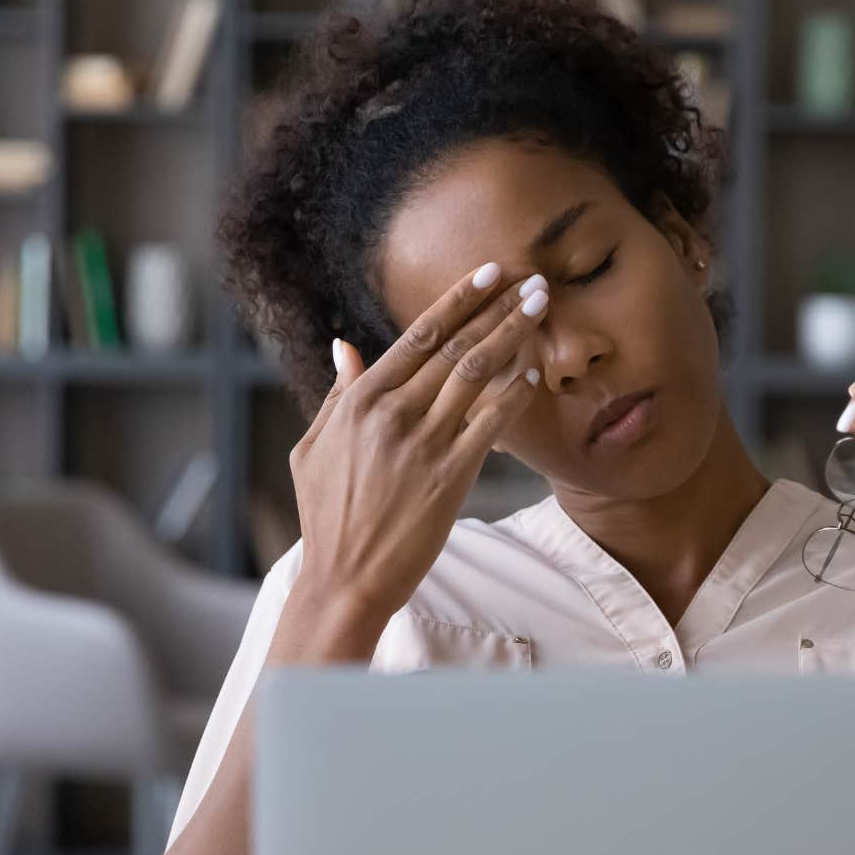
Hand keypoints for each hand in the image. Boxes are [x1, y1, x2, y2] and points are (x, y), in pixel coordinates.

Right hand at [290, 263, 549, 618]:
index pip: (418, 335)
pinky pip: (491, 424)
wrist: (345, 579)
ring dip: (513, 336)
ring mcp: (423, 445)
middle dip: (497, 308)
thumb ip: (338, 395)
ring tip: (540, 309)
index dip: (458, 300)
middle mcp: (393, 415)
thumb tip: (345, 346)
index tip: (488, 274)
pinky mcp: (450, 478)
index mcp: (360, 401)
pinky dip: (514, 395)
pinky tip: (532, 374)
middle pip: (456, 346)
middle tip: (531, 280)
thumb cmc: (326, 515)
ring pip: (477, 375)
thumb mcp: (314, 448)